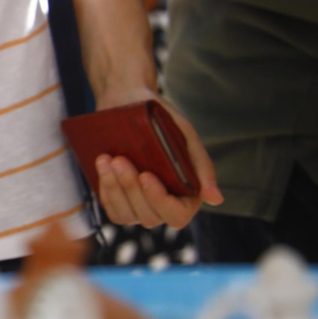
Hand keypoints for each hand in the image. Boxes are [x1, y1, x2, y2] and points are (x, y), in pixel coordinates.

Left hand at [92, 88, 222, 229]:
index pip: (178, 216)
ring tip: (107, 159)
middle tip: (120, 159)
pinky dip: (105, 189)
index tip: (145, 175)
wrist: (128, 101)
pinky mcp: (117, 198)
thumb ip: (201, 166)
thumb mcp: (185, 136)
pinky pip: (110, 207)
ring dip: (115, 189)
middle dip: (131, 188)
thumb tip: (216, 199)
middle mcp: (163, 204)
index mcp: (186, 193)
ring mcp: (138, 204)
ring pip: (126, 215)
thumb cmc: (161, 119)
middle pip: (149, 217)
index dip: (161, 201)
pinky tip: (102, 165)